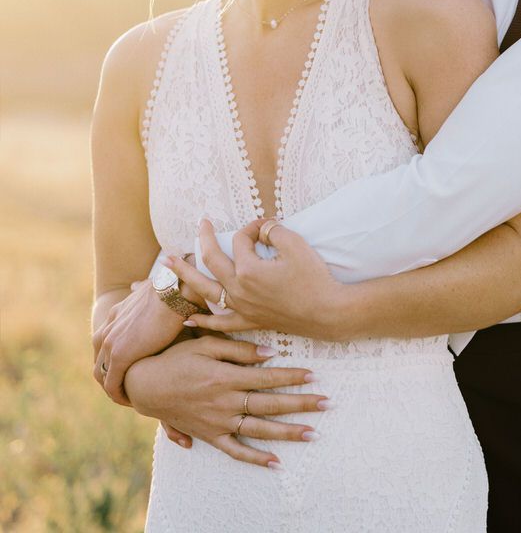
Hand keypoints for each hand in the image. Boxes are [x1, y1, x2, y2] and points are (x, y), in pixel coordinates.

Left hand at [92, 278, 195, 405]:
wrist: (174, 292)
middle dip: (109, 378)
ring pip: (101, 375)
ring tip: (129, 397)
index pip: (105, 345)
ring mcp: (111, 343)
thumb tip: (137, 285)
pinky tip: (132, 401)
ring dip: (113, 389)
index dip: (114, 361)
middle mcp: (108, 330)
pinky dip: (119, 395)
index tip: (129, 371)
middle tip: (127, 389)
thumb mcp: (150, 289)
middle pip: (99, 361)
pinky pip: (112, 384)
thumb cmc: (171, 291)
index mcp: (115, 316)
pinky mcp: (120, 355)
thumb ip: (140, 291)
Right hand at [124, 334, 330, 466]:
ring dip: (287, 433)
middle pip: (269, 405)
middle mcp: (224, 403)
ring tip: (312, 433)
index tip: (315, 375)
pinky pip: (234, 451)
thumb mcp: (206, 345)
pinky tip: (275, 463)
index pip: (266, 378)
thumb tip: (270, 354)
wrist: (145, 385)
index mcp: (225, 377)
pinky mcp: (209, 435)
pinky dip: (254, 458)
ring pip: (258, 431)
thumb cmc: (177, 358)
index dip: (292, 376)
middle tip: (326, 403)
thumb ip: (239, 350)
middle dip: (300, 404)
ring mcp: (217, 422)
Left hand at [168, 219, 346, 339]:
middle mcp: (238, 289)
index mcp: (248, 269)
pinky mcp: (250, 322)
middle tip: (199, 222)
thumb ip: (273, 231)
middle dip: (203, 238)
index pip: (241, 239)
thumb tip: (262, 228)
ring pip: (204, 290)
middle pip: (211, 259)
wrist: (328, 312)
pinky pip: (220, 324)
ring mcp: (242, 308)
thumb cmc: (314, 277)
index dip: (254, 227)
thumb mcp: (295, 244)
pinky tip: (189, 319)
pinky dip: (203, 321)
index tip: (268, 225)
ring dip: (184, 275)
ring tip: (166, 263)